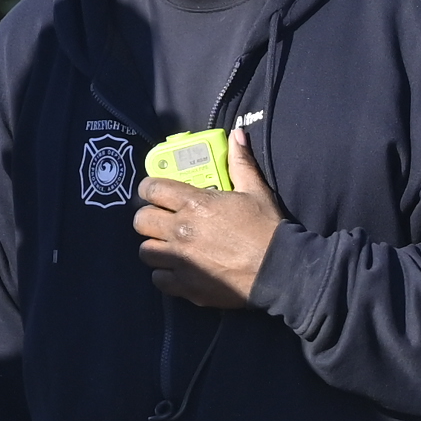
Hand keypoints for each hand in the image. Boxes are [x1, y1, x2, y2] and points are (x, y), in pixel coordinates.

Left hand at [133, 142, 285, 308]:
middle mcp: (181, 230)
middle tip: (163, 220)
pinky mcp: (186, 285)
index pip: (151, 188)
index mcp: (194, 204)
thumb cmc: (266, 228)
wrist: (278, 269)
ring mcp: (181, 260)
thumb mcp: (255, 190)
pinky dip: (165, 274)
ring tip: (169, 246)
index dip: (150, 189)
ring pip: (146, 251)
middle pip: (141, 221)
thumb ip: (240, 162)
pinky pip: (158, 278)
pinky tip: (179, 269)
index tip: (157, 193)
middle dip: (149, 218)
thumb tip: (237, 135)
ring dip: (156, 247)